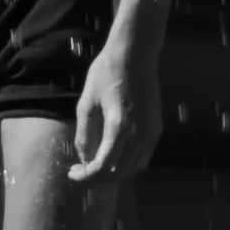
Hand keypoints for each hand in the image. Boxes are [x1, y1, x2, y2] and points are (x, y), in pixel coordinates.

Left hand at [68, 37, 159, 182]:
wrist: (136, 53)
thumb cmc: (107, 72)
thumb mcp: (86, 102)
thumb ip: (84, 134)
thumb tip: (84, 159)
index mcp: (119, 127)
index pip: (103, 167)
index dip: (86, 176)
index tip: (72, 173)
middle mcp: (139, 134)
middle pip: (120, 173)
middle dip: (98, 177)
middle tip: (81, 168)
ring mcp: (152, 132)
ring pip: (134, 169)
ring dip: (114, 172)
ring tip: (95, 162)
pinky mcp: (157, 128)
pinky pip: (143, 157)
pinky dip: (128, 163)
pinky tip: (114, 152)